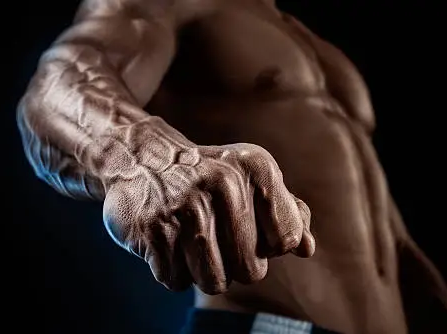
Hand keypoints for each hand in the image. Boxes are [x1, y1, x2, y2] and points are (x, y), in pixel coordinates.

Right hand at [101, 118, 314, 294]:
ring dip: (203, 271)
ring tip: (190, 240)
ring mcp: (186, 207)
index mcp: (256, 167)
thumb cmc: (206, 177)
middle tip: (214, 235)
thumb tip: (307, 249)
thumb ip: (286, 212)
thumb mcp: (250, 179)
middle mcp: (224, 183)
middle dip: (235, 263)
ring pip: (215, 283)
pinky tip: (166, 239)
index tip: (247, 226)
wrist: (139, 157)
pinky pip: (177, 281)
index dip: (268, 244)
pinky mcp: (153, 230)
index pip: (287, 240)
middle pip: (253, 271)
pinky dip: (172, 269)